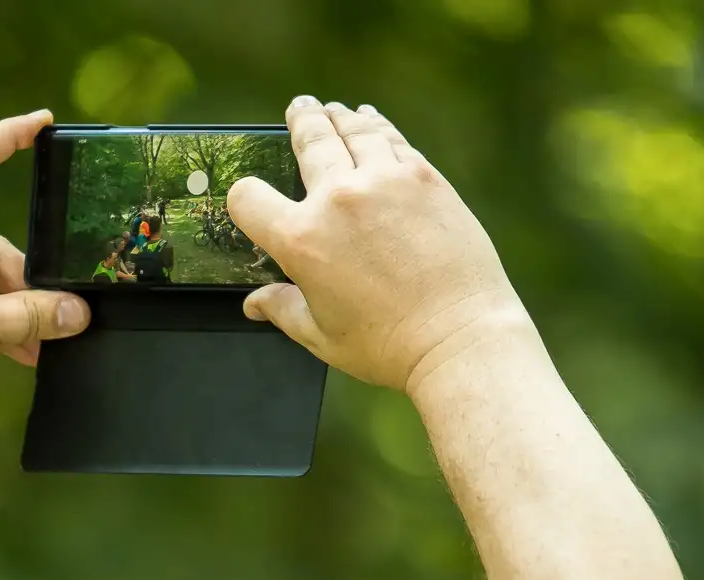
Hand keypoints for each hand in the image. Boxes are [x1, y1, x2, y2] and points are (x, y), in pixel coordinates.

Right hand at [229, 98, 525, 394]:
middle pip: (309, 141)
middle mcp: (339, 199)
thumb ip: (283, 309)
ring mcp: (385, 181)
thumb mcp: (321, 335)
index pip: (249, 198)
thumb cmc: (388, 346)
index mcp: (302, 240)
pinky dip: (377, 126)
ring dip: (338, 116)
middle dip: (300, 121)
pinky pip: (393, 140)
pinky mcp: (425, 178)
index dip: (243, 198)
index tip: (251, 198)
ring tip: (333, 109)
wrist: (460, 337)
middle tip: (299, 108)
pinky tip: (372, 121)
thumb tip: (255, 303)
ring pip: (354, 130)